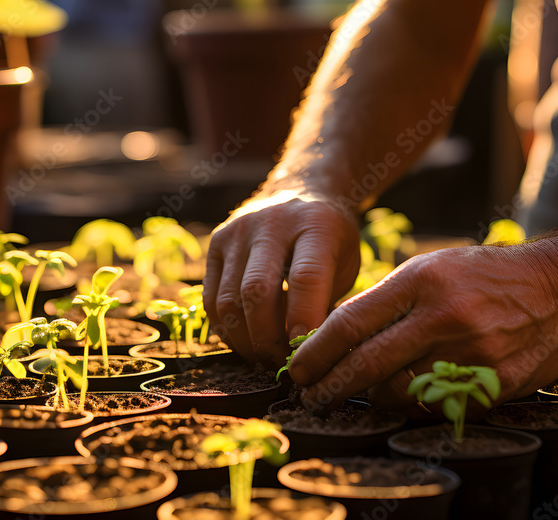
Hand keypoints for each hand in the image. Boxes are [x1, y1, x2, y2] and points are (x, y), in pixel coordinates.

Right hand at [203, 189, 360, 363]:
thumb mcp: (345, 263)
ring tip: (265, 357)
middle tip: (283, 365)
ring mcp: (237, 231)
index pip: (306, 277)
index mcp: (315, 225)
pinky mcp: (215, 242)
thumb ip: (328, 303)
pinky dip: (227, 329)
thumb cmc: (329, 239)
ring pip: (228, 300)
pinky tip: (246, 340)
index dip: (304, 320)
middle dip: (268, 339)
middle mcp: (272, 223)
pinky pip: (212, 298)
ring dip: (245, 341)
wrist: (301, 191)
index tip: (306, 354)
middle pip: (257, 291)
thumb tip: (311, 355)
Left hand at [288, 237, 557, 412]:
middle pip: (366, 364)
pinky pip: (437, 405)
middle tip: (309, 396)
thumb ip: (389, 300)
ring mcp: (472, 353)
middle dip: (330, 386)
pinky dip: (414, 404)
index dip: (316, 352)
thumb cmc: (489, 275)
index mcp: (422, 280)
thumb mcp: (434, 268)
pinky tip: (407, 395)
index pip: (350, 323)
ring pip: (398, 391)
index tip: (296, 369)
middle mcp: (444, 316)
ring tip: (363, 393)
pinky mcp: (495, 383)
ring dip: (372, 397)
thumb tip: (336, 336)